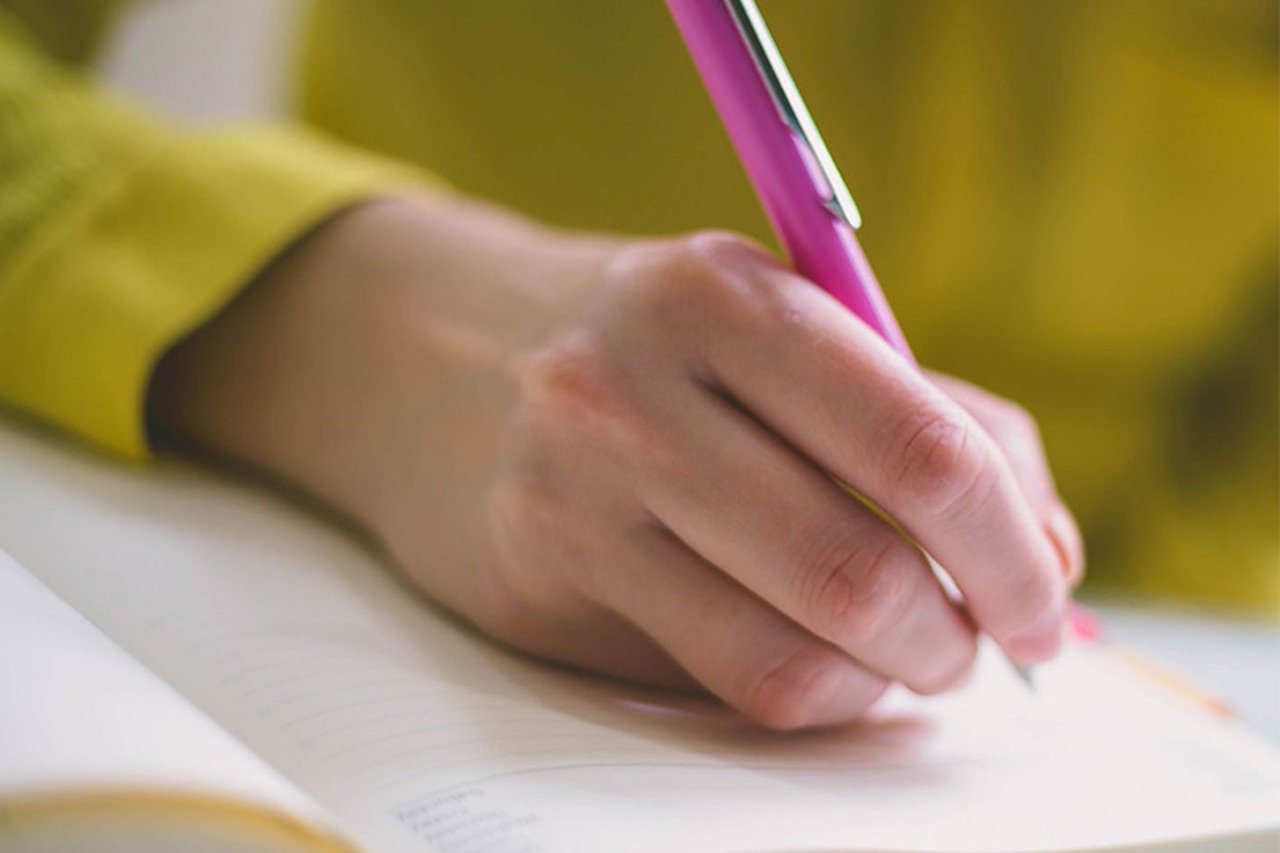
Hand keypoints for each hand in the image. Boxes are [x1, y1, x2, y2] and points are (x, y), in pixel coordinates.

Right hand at [149, 195, 1080, 728]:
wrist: (438, 359)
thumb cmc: (647, 348)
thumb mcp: (777, 326)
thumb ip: (927, 416)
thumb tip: (1049, 549)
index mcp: (728, 294)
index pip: (925, 446)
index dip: (1015, 547)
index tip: (1043, 597)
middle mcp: (640, 384)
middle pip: (866, 562)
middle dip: (965, 629)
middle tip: (985, 642)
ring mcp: (578, 485)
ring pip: (799, 640)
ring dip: (893, 673)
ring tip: (909, 654)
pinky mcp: (542, 570)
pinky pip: (726, 678)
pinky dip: (815, 693)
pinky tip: (822, 666)